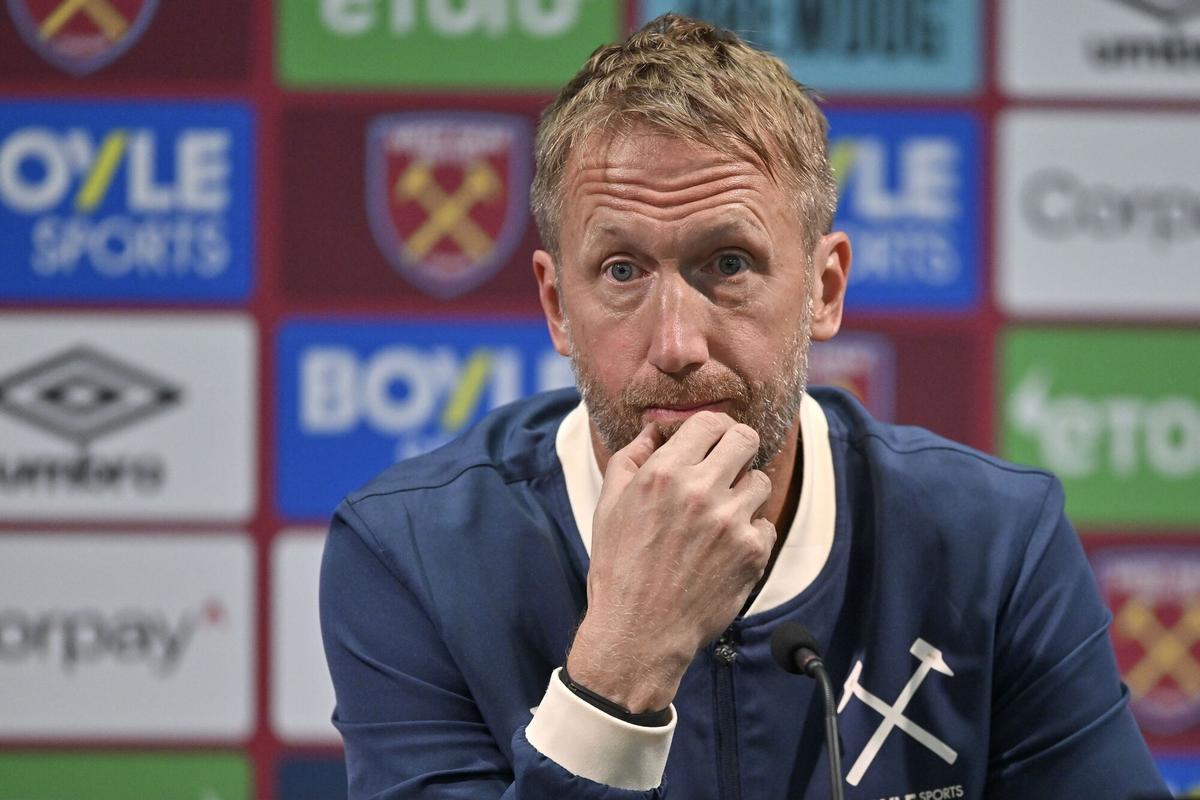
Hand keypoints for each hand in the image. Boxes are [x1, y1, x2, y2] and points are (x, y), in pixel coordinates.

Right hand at [566, 411, 775, 711]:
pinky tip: (725, 548)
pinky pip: (765, 523)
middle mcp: (700, 491)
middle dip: (737, 448)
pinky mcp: (752, 552)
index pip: (709, 422)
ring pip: (760, 480)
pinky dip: (750, 532)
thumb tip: (654, 430)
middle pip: (745, 439)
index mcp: (663, 474)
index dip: (712, 428)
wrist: (638, 633)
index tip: (711, 440)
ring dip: (744, 491)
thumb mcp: (609, 507)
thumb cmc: (619, 569)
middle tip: (727, 465)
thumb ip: (630, 459)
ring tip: (722, 513)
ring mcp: (730, 522)